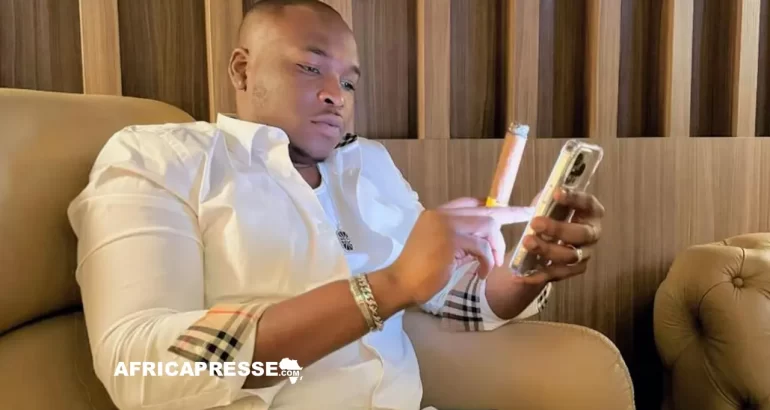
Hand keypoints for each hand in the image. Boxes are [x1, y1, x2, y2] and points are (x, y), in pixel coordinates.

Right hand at [387, 197, 531, 304]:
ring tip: (492, 264)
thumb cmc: (419, 272)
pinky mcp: (451, 241)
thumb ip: (460, 239)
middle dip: (509, 214)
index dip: (490, 205)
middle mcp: (441, 215)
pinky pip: (482, 247)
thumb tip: (485, 240)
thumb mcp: (441, 248)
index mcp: (436, 214)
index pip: (469, 202)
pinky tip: (481, 274)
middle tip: (527, 214)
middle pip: (484, 211)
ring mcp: (446, 226)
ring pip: (487, 226)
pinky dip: (487, 262)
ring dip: (496, 247)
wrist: (400, 283)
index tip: (508, 207)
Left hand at [513, 189, 604, 284]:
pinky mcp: (575, 269)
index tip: (556, 193)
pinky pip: (559, 273)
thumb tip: (542, 198)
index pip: (587, 203)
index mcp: (590, 211)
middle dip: (557, 229)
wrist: (547, 239)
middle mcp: (592, 233)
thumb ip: (546, 201)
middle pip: (581, 234)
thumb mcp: (548, 205)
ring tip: (527, 243)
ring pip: (570, 255)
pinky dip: (540, 273)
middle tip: (535, 223)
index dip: (574, 198)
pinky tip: (522, 274)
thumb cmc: (552, 216)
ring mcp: (586, 253)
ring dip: (547, 250)